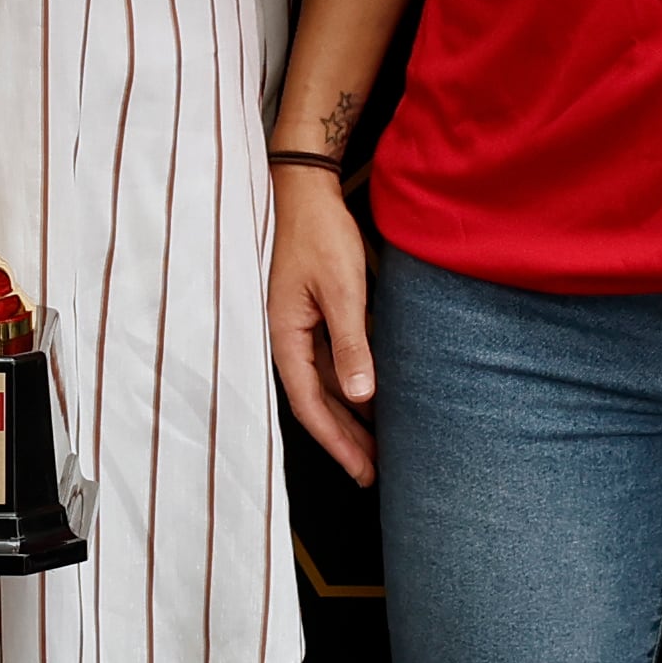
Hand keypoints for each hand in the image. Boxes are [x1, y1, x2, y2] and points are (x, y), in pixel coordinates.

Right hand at [266, 165, 377, 483]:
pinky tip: (371, 399)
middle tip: (373, 473)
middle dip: (343, 440)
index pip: (309, 404)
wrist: (305, 190)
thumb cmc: (320, 234)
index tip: (361, 469)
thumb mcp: (341, 289)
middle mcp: (286, 339)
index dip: (336, 441)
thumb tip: (361, 395)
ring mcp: (297, 329)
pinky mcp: (310, 316)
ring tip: (377, 447)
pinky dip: (349, 387)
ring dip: (348, 418)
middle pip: (314, 403)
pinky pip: (327, 364)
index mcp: (284, 336)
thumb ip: (351, 342)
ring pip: (322, 387)